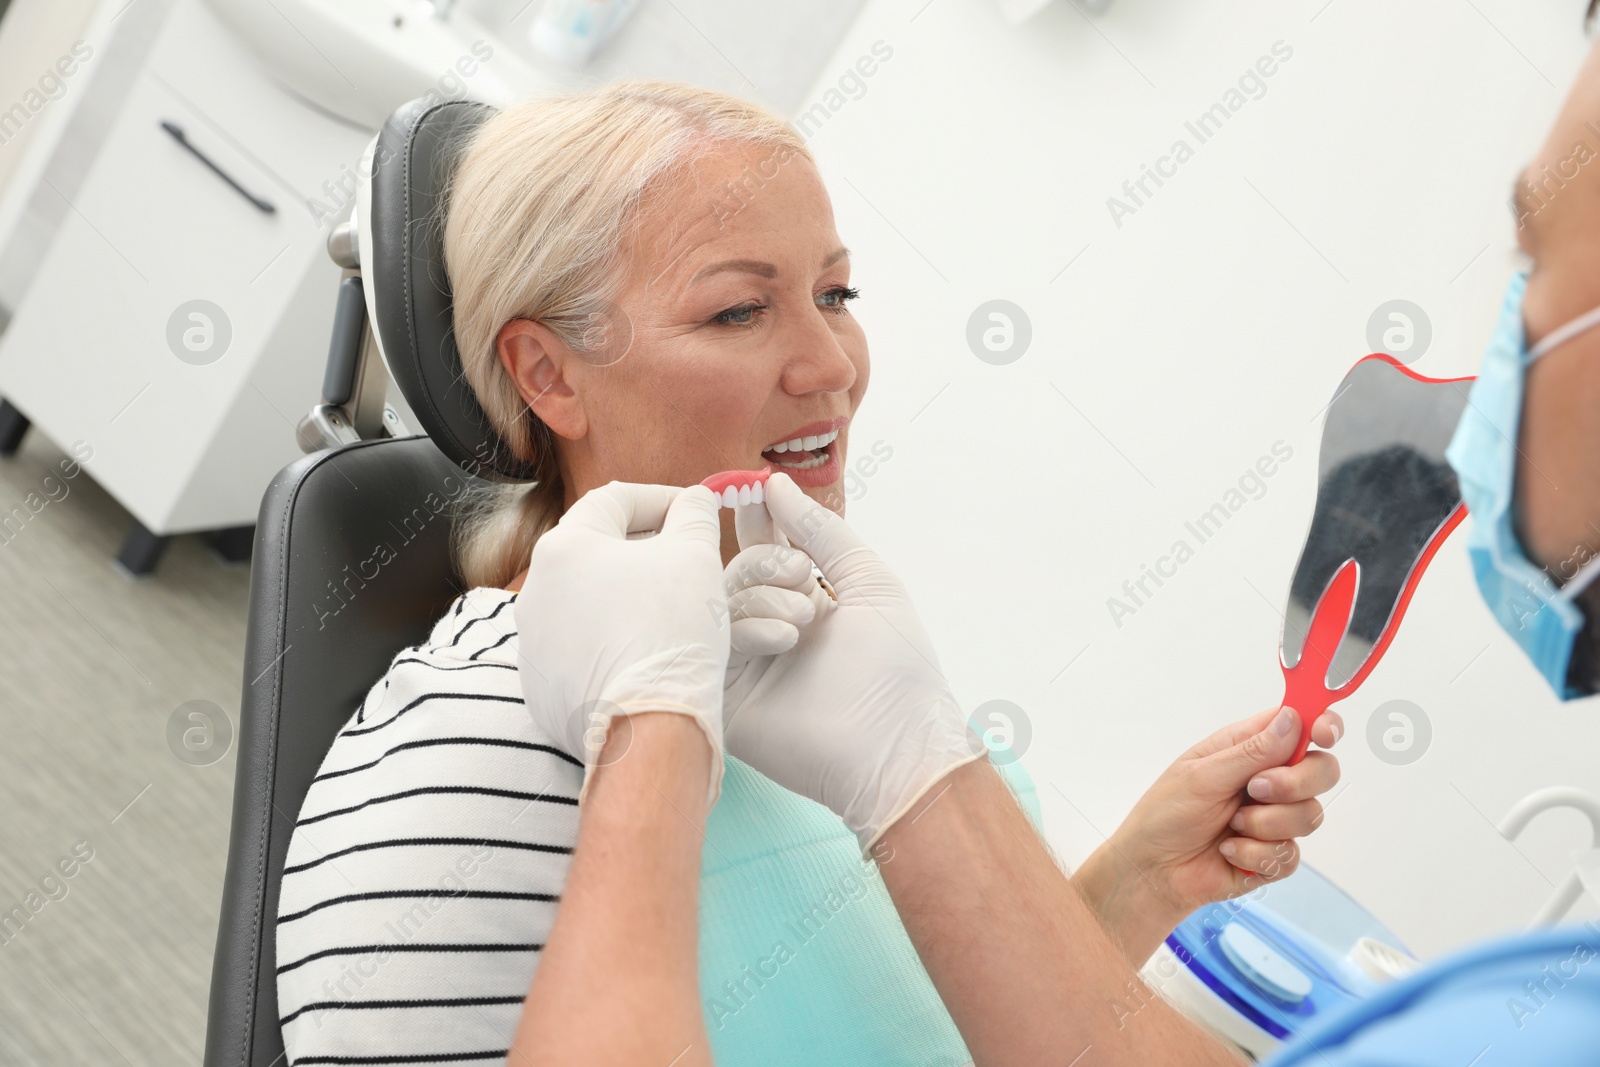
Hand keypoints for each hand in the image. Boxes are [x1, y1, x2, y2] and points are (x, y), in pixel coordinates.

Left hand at [513, 480, 728, 811]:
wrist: (648, 731)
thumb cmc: (671, 633)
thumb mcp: (696, 557)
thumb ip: (695, 514)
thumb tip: (695, 500)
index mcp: (565, 546)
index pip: (615, 500)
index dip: (662, 499)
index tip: (695, 511)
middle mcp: (535, 590)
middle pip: (596, 551)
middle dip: (644, 549)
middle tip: (687, 561)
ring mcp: (533, 643)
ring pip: (587, 603)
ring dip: (627, 598)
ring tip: (671, 613)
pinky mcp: (542, 687)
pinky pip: (580, 650)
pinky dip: (612, 643)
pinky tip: (647, 656)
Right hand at [720, 472, 988, 852]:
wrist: (895, 744)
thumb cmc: (897, 666)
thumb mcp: (867, 580)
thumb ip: (821, 530)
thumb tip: (774, 484)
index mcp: (804, 603)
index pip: (763, 549)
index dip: (756, 520)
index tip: (749, 489)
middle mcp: (770, 630)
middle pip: (736, 570)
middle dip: (765, 558)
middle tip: (803, 574)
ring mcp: (746, 664)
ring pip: (720, 602)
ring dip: (762, 594)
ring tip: (805, 620)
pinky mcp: (726, 696)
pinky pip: (714, 643)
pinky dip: (747, 628)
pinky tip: (784, 640)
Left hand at [1077, 705, 1341, 958]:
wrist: (1153, 871)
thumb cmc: (1165, 814)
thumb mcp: (1202, 775)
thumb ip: (1252, 751)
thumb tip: (1293, 720)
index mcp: (1249, 748)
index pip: (1302, 726)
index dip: (1323, 725)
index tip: (1323, 734)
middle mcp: (1269, 779)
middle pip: (1322, 770)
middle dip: (1294, 782)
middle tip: (1254, 790)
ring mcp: (1275, 817)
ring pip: (1311, 814)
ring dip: (1265, 823)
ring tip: (1230, 825)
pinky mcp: (1275, 854)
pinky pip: (1291, 853)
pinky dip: (1256, 853)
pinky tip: (1228, 850)